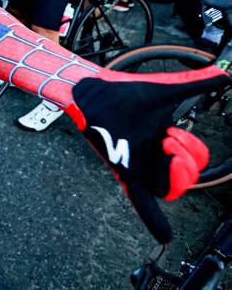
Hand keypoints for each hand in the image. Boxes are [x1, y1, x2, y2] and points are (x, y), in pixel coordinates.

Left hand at [67, 67, 229, 242]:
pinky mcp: (123, 169)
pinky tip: (165, 236)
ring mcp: (138, 165)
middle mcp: (153, 157)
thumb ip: (195, 84)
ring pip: (168, 187)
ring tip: (161, 145)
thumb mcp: (166, 90)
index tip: (176, 134)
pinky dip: (153, 219)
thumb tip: (224, 75)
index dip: (194, 153)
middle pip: (187, 179)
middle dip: (186, 160)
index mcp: (165, 141)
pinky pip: (142, 199)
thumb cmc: (123, 92)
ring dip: (172, 170)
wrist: (93, 91)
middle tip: (168, 139)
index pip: (195, 161)